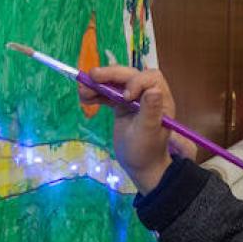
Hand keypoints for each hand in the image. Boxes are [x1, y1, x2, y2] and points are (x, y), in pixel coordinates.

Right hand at [82, 65, 178, 192]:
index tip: (125, 97)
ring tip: (82, 90)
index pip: (149, 78)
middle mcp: (148, 94)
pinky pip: (109, 93)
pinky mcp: (122, 104)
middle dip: (111, 75)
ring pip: (117, 82)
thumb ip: (150, 110)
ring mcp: (134, 98)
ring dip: (99, 83)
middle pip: (130, 75)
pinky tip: (84, 97)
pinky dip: (96, 93)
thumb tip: (154, 89)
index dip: (136, 82)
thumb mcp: (147, 132)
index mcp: (160, 99)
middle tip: (91, 76)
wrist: (140, 166)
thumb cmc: (146, 151)